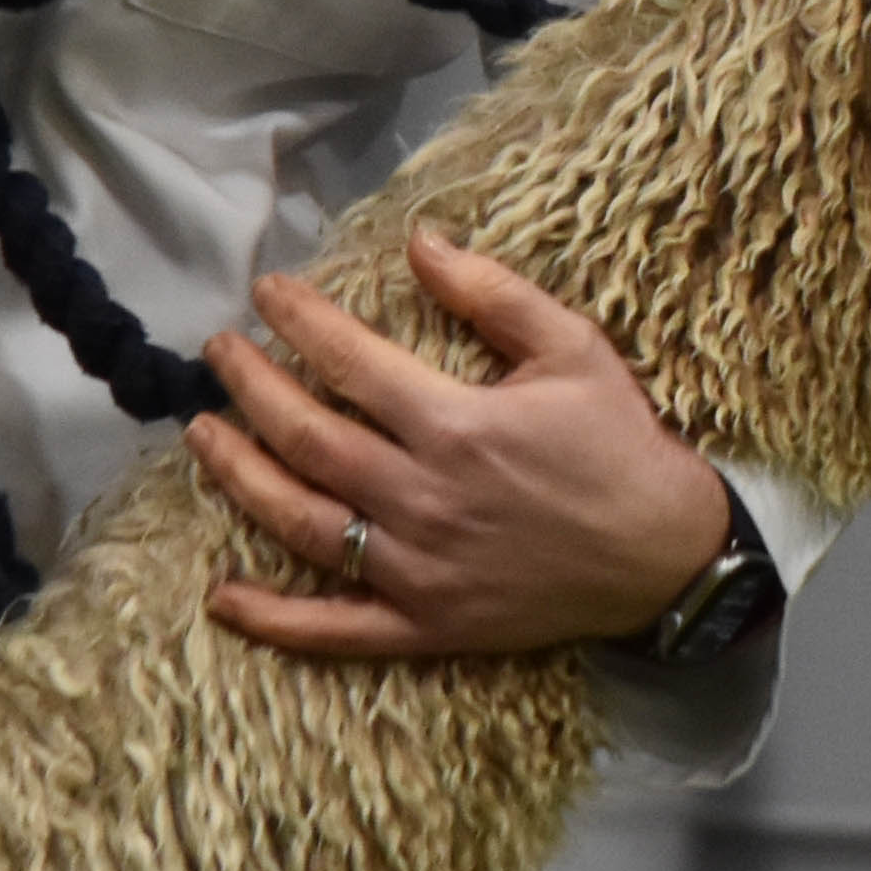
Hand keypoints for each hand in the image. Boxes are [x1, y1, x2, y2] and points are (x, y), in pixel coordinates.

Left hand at [192, 230, 734, 664]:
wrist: (669, 555)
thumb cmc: (622, 444)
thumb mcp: (575, 348)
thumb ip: (493, 294)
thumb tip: (419, 241)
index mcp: (456, 425)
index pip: (350, 362)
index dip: (300, 320)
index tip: (266, 291)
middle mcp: (423, 498)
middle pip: (307, 438)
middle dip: (252, 387)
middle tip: (218, 352)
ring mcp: (418, 569)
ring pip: (302, 522)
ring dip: (240, 477)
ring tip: (201, 434)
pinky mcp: (427, 624)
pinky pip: (336, 629)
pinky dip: (275, 618)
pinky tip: (222, 596)